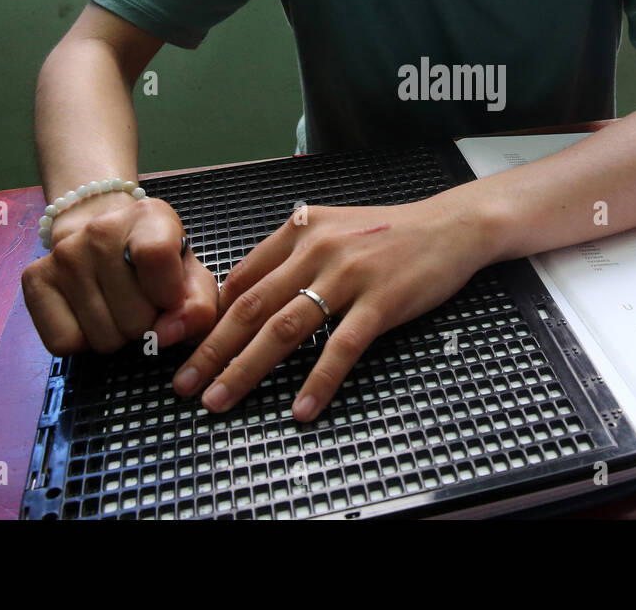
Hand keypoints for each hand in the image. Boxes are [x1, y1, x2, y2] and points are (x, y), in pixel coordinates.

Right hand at [22, 193, 218, 354]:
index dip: (170, 297)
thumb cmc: (157, 265)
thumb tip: (166, 335)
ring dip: (116, 335)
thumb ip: (198, 308)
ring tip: (117, 307)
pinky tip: (90, 315)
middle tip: (141, 301)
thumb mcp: (191, 278)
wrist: (103, 238)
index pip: (157, 257)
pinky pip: (65, 344)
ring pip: (103, 338)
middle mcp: (100, 229)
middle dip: (145, 324)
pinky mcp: (34, 278)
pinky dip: (83, 342)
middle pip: (134, 320)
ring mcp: (62, 254)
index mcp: (149, 216)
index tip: (170, 299)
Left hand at [170, 191, 493, 421]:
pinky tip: (302, 408)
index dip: (210, 319)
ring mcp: (349, 275)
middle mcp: (317, 249)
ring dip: (247, 368)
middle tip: (185, 385)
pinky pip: (341, 347)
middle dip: (212, 350)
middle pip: (252, 307)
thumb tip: (243, 296)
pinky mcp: (381, 300)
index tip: (188, 351)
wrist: (451, 226)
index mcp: (299, 231)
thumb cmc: (390, 233)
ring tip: (221, 399)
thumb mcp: (332, 229)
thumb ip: (290, 256)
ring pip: (285, 328)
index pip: (242, 279)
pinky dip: (318, 381)